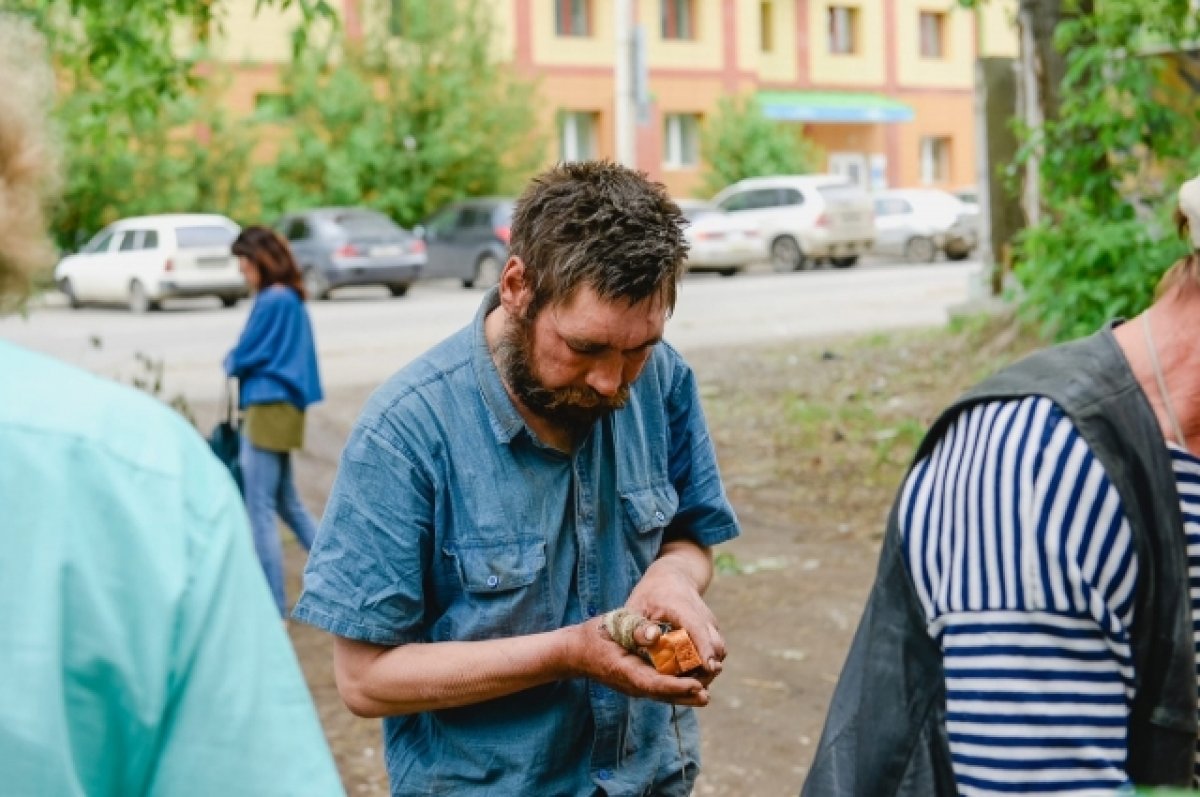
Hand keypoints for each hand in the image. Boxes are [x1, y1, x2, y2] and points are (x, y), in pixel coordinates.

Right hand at [563, 617, 709, 706]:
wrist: (577, 651)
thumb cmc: (596, 634)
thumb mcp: (613, 625)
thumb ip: (635, 629)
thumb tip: (653, 633)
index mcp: (625, 670)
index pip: (654, 683)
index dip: (676, 686)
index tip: (696, 685)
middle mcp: (631, 684)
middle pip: (662, 694)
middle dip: (685, 695)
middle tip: (706, 694)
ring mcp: (634, 686)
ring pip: (662, 694)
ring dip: (683, 695)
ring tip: (705, 695)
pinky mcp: (637, 682)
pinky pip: (659, 689)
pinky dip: (675, 689)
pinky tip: (692, 685)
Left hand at [625, 549, 725, 687]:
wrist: (674, 576)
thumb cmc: (651, 593)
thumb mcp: (637, 605)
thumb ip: (638, 625)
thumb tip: (651, 638)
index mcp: (682, 608)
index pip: (699, 629)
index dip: (705, 649)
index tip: (708, 668)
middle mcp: (702, 616)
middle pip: (716, 646)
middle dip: (708, 669)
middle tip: (690, 687)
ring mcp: (710, 624)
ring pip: (719, 651)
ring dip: (708, 669)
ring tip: (688, 683)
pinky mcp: (712, 631)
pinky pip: (715, 651)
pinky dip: (707, 664)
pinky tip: (690, 674)